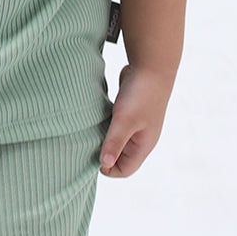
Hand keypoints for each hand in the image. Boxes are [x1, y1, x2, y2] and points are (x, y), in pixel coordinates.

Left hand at [98, 63, 175, 178]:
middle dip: (103, 153)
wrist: (151, 65)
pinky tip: (93, 118)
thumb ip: (114, 143)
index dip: (107, 168)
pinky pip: (114, 125)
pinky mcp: (128, 111)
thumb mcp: (125, 121)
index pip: (124, 170)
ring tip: (87, 132)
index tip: (91, 156)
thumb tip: (103, 165)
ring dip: (102, 138)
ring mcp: (135, 124)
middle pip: (119, 157)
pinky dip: (104, 124)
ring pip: (115, 139)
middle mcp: (140, 138)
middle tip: (86, 144)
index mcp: (143, 145)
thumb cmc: (141, 95)